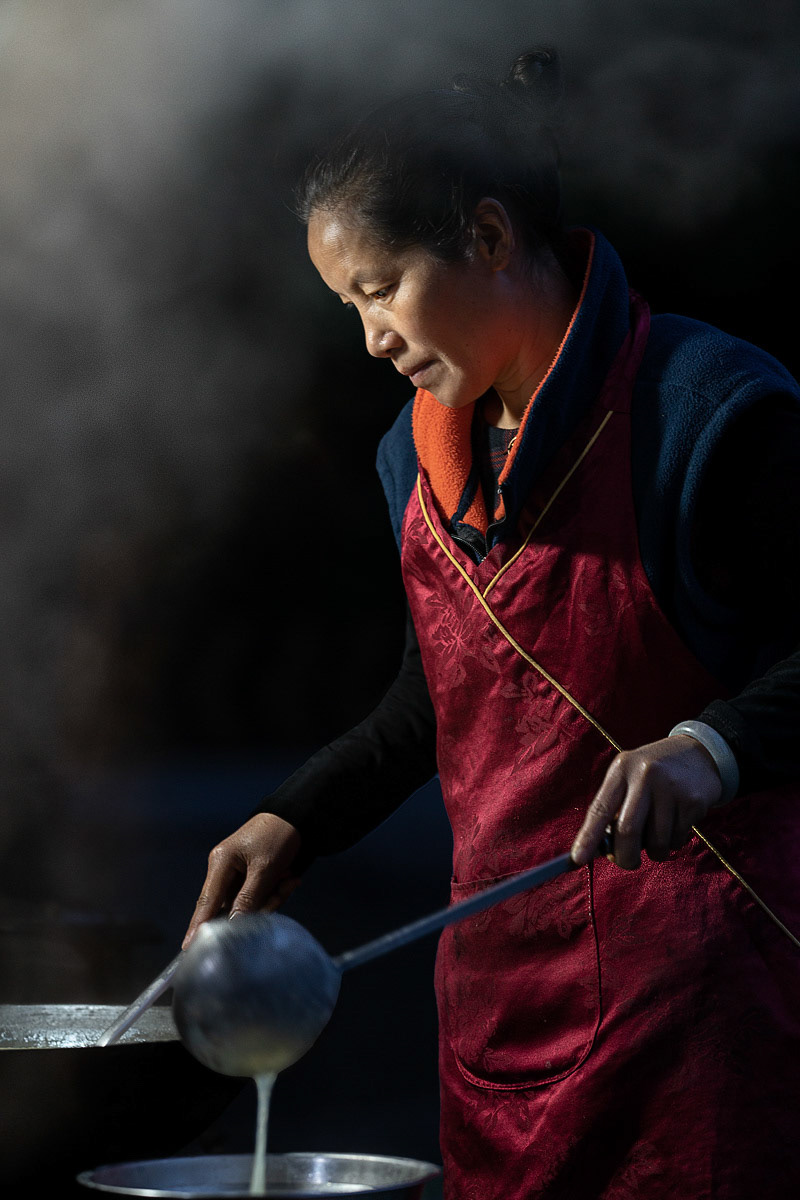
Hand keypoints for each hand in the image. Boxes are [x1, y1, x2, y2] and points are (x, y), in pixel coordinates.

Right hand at [183, 812, 302, 946]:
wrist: (296, 819)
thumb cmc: (278, 836)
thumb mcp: (265, 867)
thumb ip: (249, 898)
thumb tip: (233, 925)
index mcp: (220, 862)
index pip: (206, 901)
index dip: (198, 925)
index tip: (188, 947)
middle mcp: (223, 871)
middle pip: (231, 907)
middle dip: (258, 906)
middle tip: (282, 889)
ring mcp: (236, 876)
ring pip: (248, 906)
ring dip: (272, 898)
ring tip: (289, 878)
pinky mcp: (249, 880)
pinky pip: (258, 899)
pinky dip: (276, 893)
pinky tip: (289, 878)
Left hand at [570, 735, 722, 869]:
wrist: (700, 754)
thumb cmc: (655, 774)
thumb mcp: (630, 776)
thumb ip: (615, 808)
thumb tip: (602, 850)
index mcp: (622, 769)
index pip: (600, 808)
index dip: (587, 837)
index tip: (578, 859)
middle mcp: (644, 775)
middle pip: (627, 831)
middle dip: (625, 857)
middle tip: (629, 862)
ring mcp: (670, 788)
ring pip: (656, 842)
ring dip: (655, 851)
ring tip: (659, 835)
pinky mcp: (693, 801)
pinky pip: (677, 840)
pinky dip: (674, 843)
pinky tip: (677, 823)